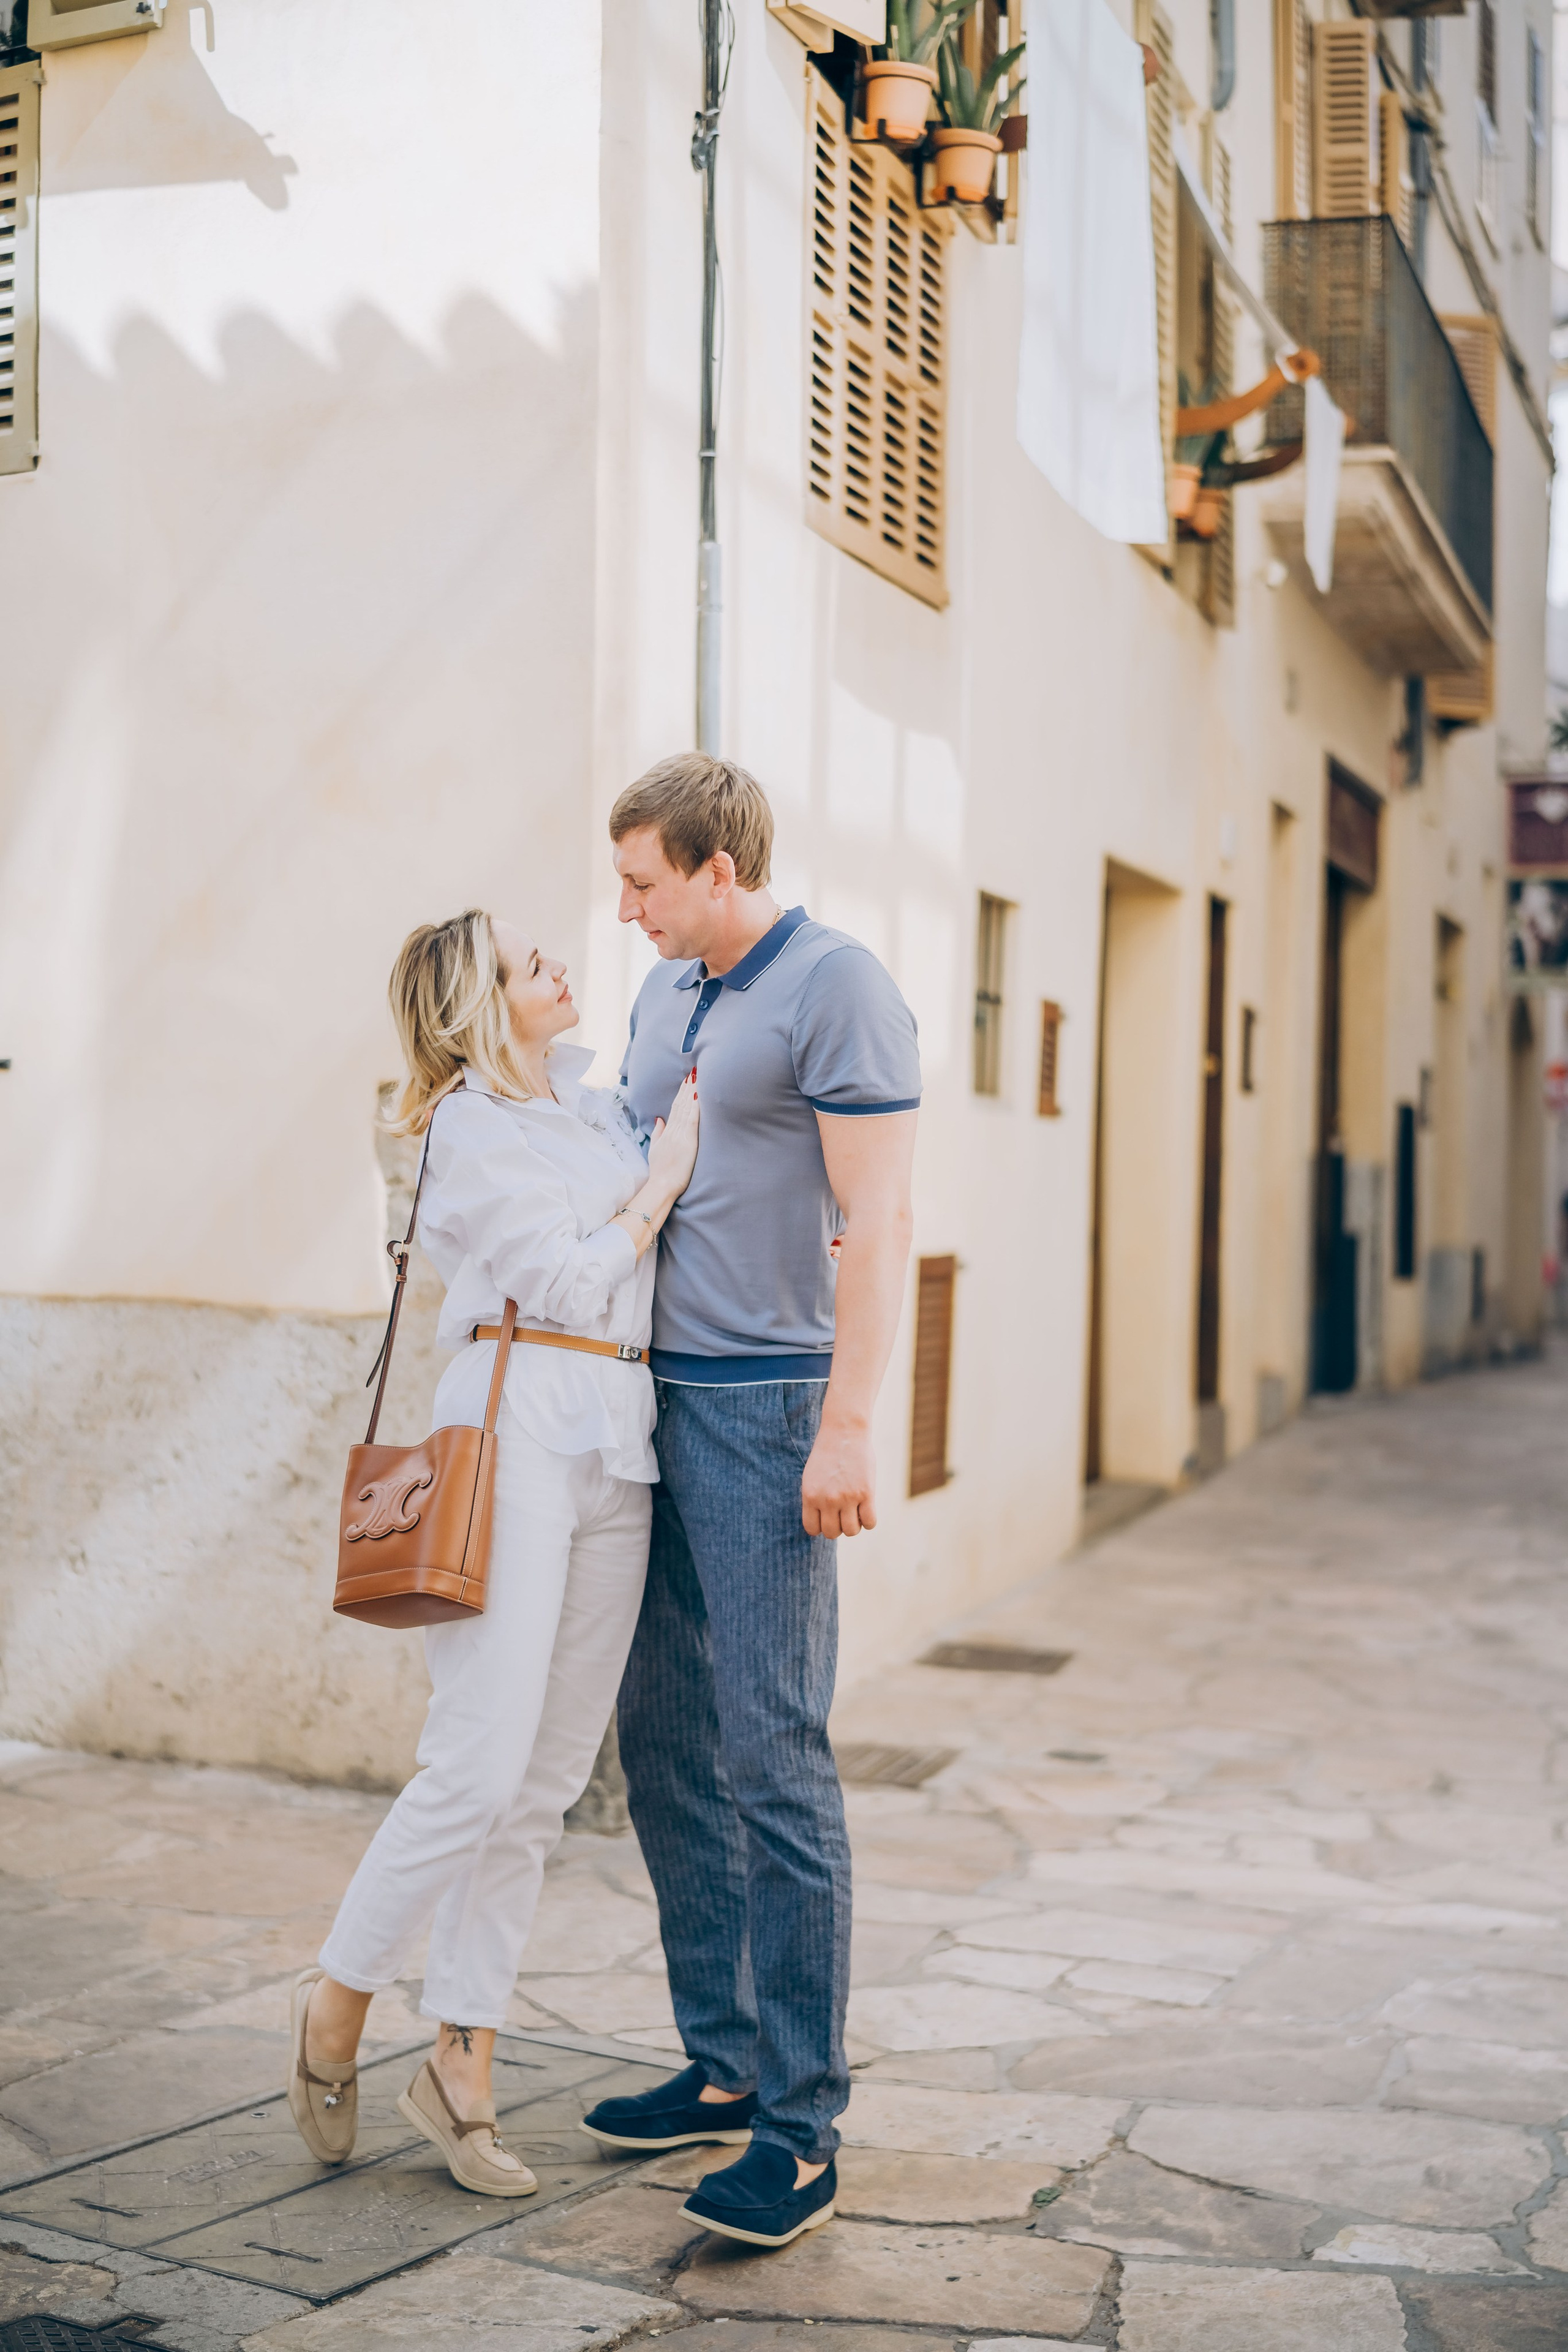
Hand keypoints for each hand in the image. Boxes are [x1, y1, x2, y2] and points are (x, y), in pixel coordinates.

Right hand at [646, 1069, 699, 1202]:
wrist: (662, 1185)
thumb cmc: (660, 1170)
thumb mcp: (656, 1149)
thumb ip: (658, 1133)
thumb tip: (659, 1119)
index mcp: (667, 1131)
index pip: (675, 1108)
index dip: (680, 1093)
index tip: (686, 1080)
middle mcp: (673, 1130)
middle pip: (681, 1104)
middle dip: (687, 1088)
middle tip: (693, 1071)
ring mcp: (680, 1135)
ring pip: (686, 1109)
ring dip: (692, 1093)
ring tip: (696, 1078)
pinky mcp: (688, 1142)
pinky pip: (692, 1120)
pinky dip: (695, 1107)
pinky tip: (698, 1096)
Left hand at [802, 1415, 876, 1538]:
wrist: (844, 1431)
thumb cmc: (828, 1453)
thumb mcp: (812, 1477)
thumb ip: (815, 1499)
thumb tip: (823, 1522)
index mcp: (810, 1496)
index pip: (812, 1529)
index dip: (821, 1526)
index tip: (828, 1516)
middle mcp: (827, 1499)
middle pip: (832, 1533)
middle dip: (838, 1526)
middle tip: (843, 1512)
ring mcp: (847, 1497)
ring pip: (851, 1531)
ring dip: (854, 1524)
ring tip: (855, 1510)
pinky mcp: (866, 1493)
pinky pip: (869, 1522)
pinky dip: (869, 1520)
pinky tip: (866, 1508)